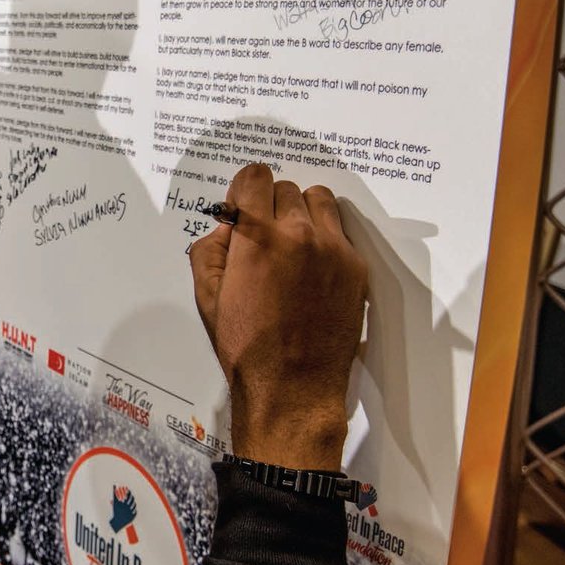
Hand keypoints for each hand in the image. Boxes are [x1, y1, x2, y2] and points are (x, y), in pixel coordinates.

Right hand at [188, 164, 366, 468]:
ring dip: (302, 212)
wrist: (292, 388)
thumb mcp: (207, 297)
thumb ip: (210, 250)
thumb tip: (227, 228)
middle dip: (270, 205)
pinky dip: (325, 239)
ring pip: (319, 200)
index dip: (244, 190)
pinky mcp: (356, 268)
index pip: (255, 176)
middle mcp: (299, 234)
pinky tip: (312, 268)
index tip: (242, 207)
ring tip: (292, 243)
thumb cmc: (246, 346)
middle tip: (264, 236)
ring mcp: (333, 250)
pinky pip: (340, 232)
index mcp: (258, 238)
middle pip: (286, 188)